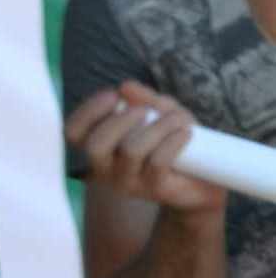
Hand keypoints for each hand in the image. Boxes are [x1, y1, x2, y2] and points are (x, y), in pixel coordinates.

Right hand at [66, 81, 226, 215]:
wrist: (202, 176)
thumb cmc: (171, 138)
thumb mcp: (160, 111)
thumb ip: (144, 98)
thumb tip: (126, 87)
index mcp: (98, 146)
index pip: (73, 133)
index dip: (88, 112)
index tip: (113, 95)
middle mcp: (106, 168)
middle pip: (95, 146)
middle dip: (119, 122)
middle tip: (143, 111)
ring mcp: (128, 182)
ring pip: (131, 151)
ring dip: (157, 127)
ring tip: (177, 118)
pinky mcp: (154, 190)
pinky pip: (158, 163)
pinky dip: (172, 141)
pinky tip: (185, 132)